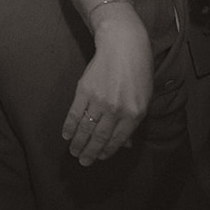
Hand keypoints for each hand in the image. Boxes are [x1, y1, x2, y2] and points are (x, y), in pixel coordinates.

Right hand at [62, 8, 152, 164]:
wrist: (123, 46)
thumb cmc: (138, 72)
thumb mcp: (143, 99)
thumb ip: (133, 122)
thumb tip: (125, 144)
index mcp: (134, 114)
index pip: (118, 139)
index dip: (107, 151)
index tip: (100, 159)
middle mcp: (117, 110)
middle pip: (100, 137)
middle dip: (90, 152)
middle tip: (83, 162)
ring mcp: (100, 100)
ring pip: (86, 128)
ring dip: (78, 143)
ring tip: (73, 152)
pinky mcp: (85, 90)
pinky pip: (75, 113)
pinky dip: (69, 126)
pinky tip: (66, 135)